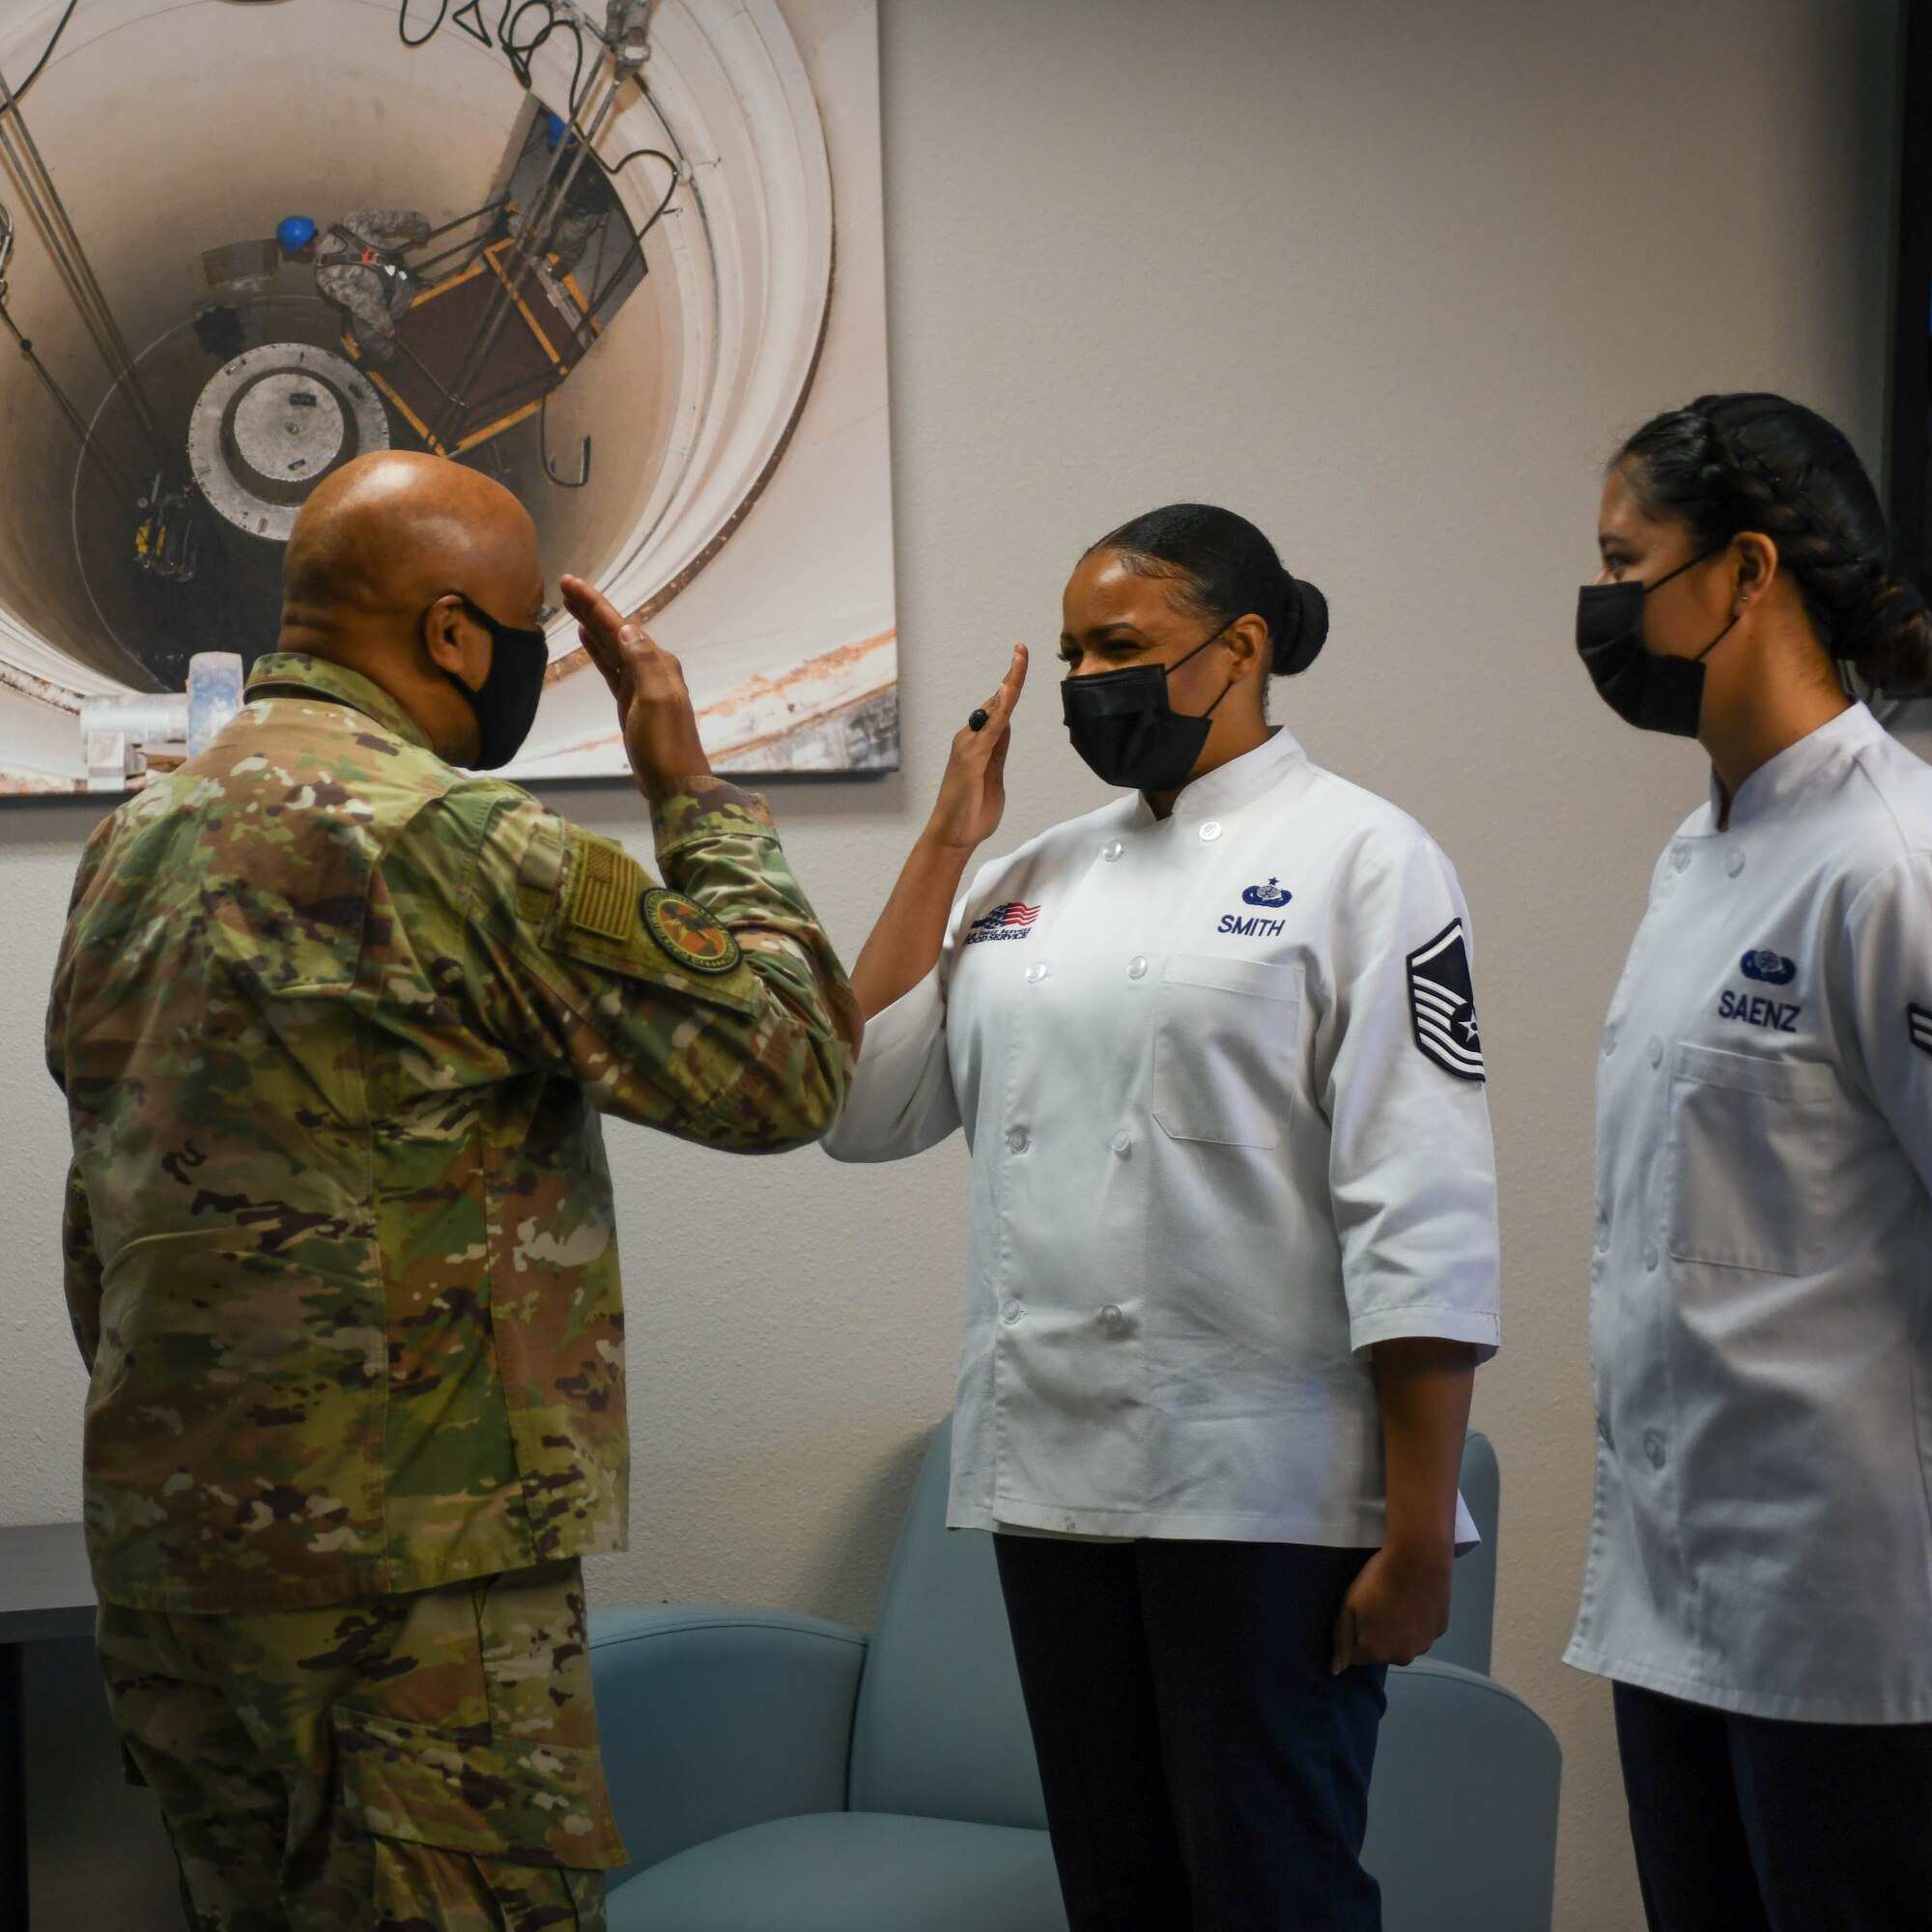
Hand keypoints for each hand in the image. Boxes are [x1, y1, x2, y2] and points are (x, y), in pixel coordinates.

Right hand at [561, 574, 712, 801]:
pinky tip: (586, 637)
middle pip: (615, 631)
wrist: (674, 781)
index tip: (570, 583)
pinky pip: (611, 667)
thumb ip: (642, 662)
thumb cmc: (665, 743)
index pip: (621, 626)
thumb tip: (626, 628)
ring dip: (591, 625)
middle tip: (564, 585)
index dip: (595, 604)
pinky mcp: (630, 701)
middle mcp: (651, 667)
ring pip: (610, 646)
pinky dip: (598, 650)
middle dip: (591, 608)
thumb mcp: (655, 700)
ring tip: (569, 604)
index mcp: (658, 663)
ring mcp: (640, 684)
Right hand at [924, 645, 1027, 852]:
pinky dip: (1001, 708)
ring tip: (1020, 657)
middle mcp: (971, 739)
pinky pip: (991, 728)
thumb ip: (998, 751)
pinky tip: (1008, 690)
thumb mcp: (994, 777)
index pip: (998, 709)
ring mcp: (970, 747)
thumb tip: (1004, 726)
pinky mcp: (971, 758)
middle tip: (1022, 647)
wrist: (953, 837)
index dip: (1010, 684)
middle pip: (997, 702)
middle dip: (1012, 674)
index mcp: (979, 743)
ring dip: (1009, 683)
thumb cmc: (971, 812)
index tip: (1020, 659)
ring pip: (995, 709)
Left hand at [1330, 1542, 1453, 1672]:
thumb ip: (1342, 1640)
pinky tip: (1416, 1601)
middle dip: (1377, 1635)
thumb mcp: (1349, 1606)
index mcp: (1376, 1652)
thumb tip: (1336, 1670)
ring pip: (1404, 1643)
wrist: (1419, 1560)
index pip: (1356, 1655)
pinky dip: (1417, 1622)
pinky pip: (1422, 1632)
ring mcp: (1424, 1646)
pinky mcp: (1440, 1631)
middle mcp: (1401, 1657)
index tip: (1360, 1612)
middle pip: (1382, 1651)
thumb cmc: (1377, 1581)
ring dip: (1399, 1631)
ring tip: (1399, 1602)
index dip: (1355, 1633)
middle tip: (1380, 1605)